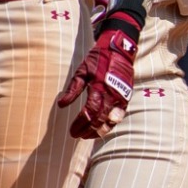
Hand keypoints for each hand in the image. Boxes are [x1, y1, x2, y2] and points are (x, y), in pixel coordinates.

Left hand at [57, 24, 136, 138]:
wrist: (120, 50)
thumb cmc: (98, 59)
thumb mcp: (82, 71)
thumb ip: (73, 89)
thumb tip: (61, 105)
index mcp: (99, 87)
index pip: (89, 112)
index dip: (80, 124)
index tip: (72, 130)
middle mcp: (112, 95)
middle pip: (99, 120)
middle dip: (87, 130)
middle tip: (77, 135)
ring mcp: (121, 98)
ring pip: (110, 121)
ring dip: (99, 131)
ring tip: (88, 136)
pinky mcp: (126, 98)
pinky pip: (118, 116)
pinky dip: (110, 125)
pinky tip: (102, 130)